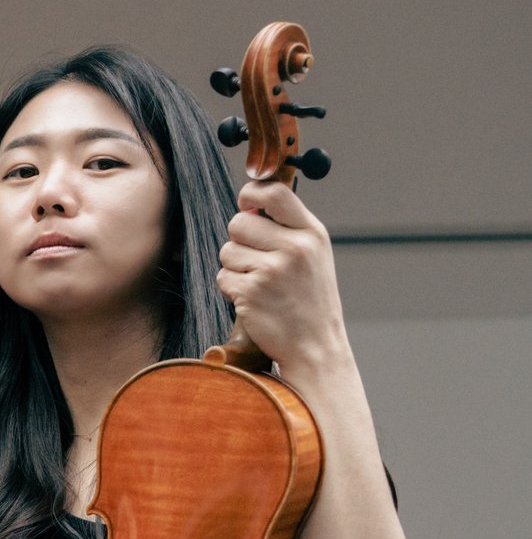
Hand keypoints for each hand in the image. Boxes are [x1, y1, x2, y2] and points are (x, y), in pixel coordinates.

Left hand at [218, 180, 351, 378]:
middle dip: (238, 240)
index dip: (251, 194)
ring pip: (227, 250)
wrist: (316, 345)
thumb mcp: (312, 254)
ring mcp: (272, 270)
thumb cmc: (309, 298)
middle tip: (255, 259)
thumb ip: (286, 227)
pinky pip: (222, 277)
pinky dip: (231, 289)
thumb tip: (248, 202)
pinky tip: (253, 300)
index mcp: (312, 233)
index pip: (274, 193)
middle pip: (239, 222)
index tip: (247, 204)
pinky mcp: (251, 292)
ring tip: (259, 283)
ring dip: (234, 267)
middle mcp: (295, 247)